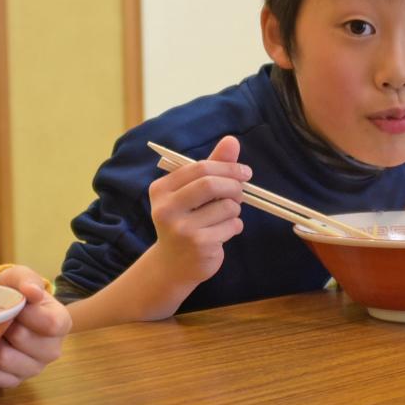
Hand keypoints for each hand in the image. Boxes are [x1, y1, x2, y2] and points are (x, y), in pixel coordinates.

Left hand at [0, 266, 69, 386]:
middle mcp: (52, 349)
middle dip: (4, 326)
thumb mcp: (20, 277)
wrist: (1, 308)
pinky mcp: (15, 381)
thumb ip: (27, 280)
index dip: (28, 314)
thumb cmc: (15, 292)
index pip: (51, 324)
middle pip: (23, 340)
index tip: (16, 305)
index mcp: (61, 323)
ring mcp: (34, 368)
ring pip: (5, 360)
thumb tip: (32, 292)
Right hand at [144, 135, 249, 287]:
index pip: (199, 168)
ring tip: (226, 217)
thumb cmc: (185, 221)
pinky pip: (231, 226)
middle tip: (241, 192)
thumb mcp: (193, 192)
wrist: (173, 265)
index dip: (227, 167)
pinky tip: (223, 233)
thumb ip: (212, 166)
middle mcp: (166, 208)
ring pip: (226, 207)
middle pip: (210, 184)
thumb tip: (232, 140)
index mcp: (161, 189)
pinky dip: (235, 226)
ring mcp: (182, 229)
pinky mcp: (199, 245)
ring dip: (235, 209)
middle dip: (233, 185)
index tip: (244, 172)